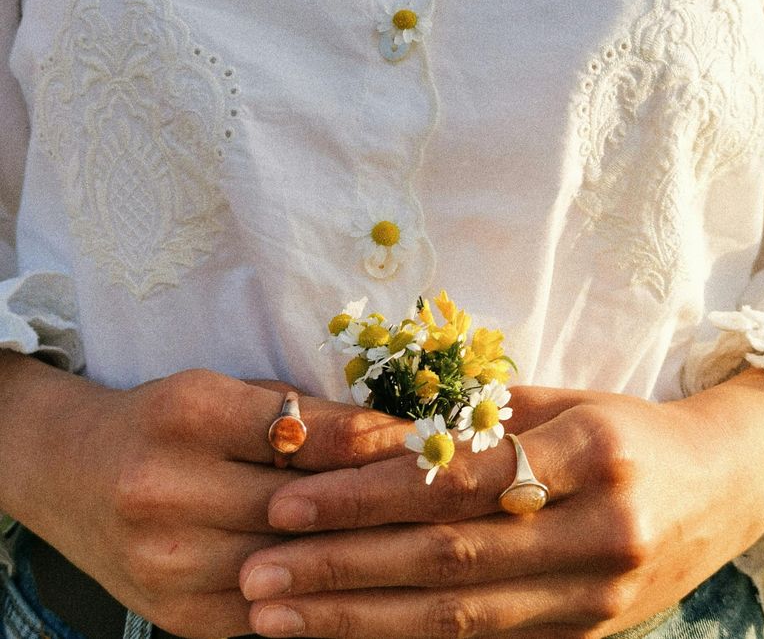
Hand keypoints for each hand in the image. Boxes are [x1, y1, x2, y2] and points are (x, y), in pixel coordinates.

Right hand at [0, 358, 409, 638]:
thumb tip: (391, 432)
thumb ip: (300, 413)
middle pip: (302, 504)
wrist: (72, 475)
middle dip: (378, 500)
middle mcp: (169, 491)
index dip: (368, 439)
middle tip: (445, 493)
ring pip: (295, 565)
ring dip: (361, 554)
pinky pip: (273, 610)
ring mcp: (170, 565)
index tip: (424, 441)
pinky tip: (367, 580)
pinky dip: (321, 594)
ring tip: (421, 538)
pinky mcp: (179, 617)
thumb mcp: (222, 393)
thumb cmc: (163, 420)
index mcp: (185, 416)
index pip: (298, 431)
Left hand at [240, 378, 763, 638]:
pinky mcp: (588, 638)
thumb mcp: (562, 401)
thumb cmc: (627, 428)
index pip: (454, 481)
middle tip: (257, 573)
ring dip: (358, 621)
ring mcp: (595, 598)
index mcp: (587, 453)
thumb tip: (373, 431)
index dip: (365, 495)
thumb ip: (476, 421)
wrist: (722, 486)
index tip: (289, 500)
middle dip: (340, 569)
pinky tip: (351, 638)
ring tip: (277, 619)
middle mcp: (595, 532)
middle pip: (445, 560)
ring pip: (458, 620)